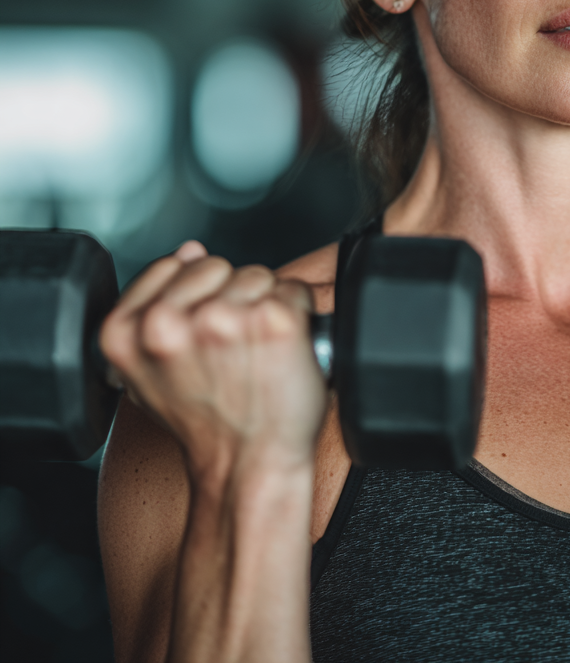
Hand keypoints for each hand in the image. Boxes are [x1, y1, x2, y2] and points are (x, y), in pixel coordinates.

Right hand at [100, 241, 326, 489]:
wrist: (247, 465)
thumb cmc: (208, 422)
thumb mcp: (150, 370)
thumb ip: (158, 304)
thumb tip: (189, 250)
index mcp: (125, 331)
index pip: (175, 264)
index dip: (197, 296)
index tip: (203, 335)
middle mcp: (167, 323)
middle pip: (218, 265)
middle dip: (231, 297)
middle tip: (231, 350)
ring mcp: (222, 319)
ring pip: (258, 276)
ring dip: (265, 307)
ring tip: (254, 354)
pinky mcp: (272, 322)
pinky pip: (294, 291)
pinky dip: (297, 318)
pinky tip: (280, 352)